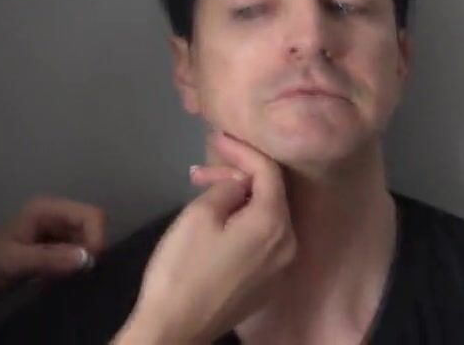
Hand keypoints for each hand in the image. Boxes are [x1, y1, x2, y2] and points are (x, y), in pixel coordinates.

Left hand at [0, 196, 104, 301]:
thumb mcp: (15, 263)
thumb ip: (50, 259)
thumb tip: (88, 258)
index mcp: (46, 209)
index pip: (91, 215)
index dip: (96, 239)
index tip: (86, 266)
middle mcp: (54, 214)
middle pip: (92, 226)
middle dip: (89, 250)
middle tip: (73, 275)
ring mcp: (52, 230)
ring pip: (85, 241)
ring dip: (80, 260)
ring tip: (61, 278)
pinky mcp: (51, 246)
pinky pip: (75, 252)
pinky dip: (71, 266)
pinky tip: (54, 279)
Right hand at [117, 133, 295, 343]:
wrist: (174, 329)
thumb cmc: (183, 269)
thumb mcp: (199, 216)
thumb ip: (227, 187)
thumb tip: (239, 182)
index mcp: (274, 223)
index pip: (268, 171)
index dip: (243, 150)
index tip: (217, 138)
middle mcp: (289, 244)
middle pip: (271, 195)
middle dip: (238, 176)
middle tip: (200, 172)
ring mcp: (282, 268)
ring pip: (267, 218)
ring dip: (240, 200)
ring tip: (204, 193)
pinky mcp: (269, 285)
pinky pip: (263, 241)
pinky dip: (244, 225)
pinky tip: (219, 222)